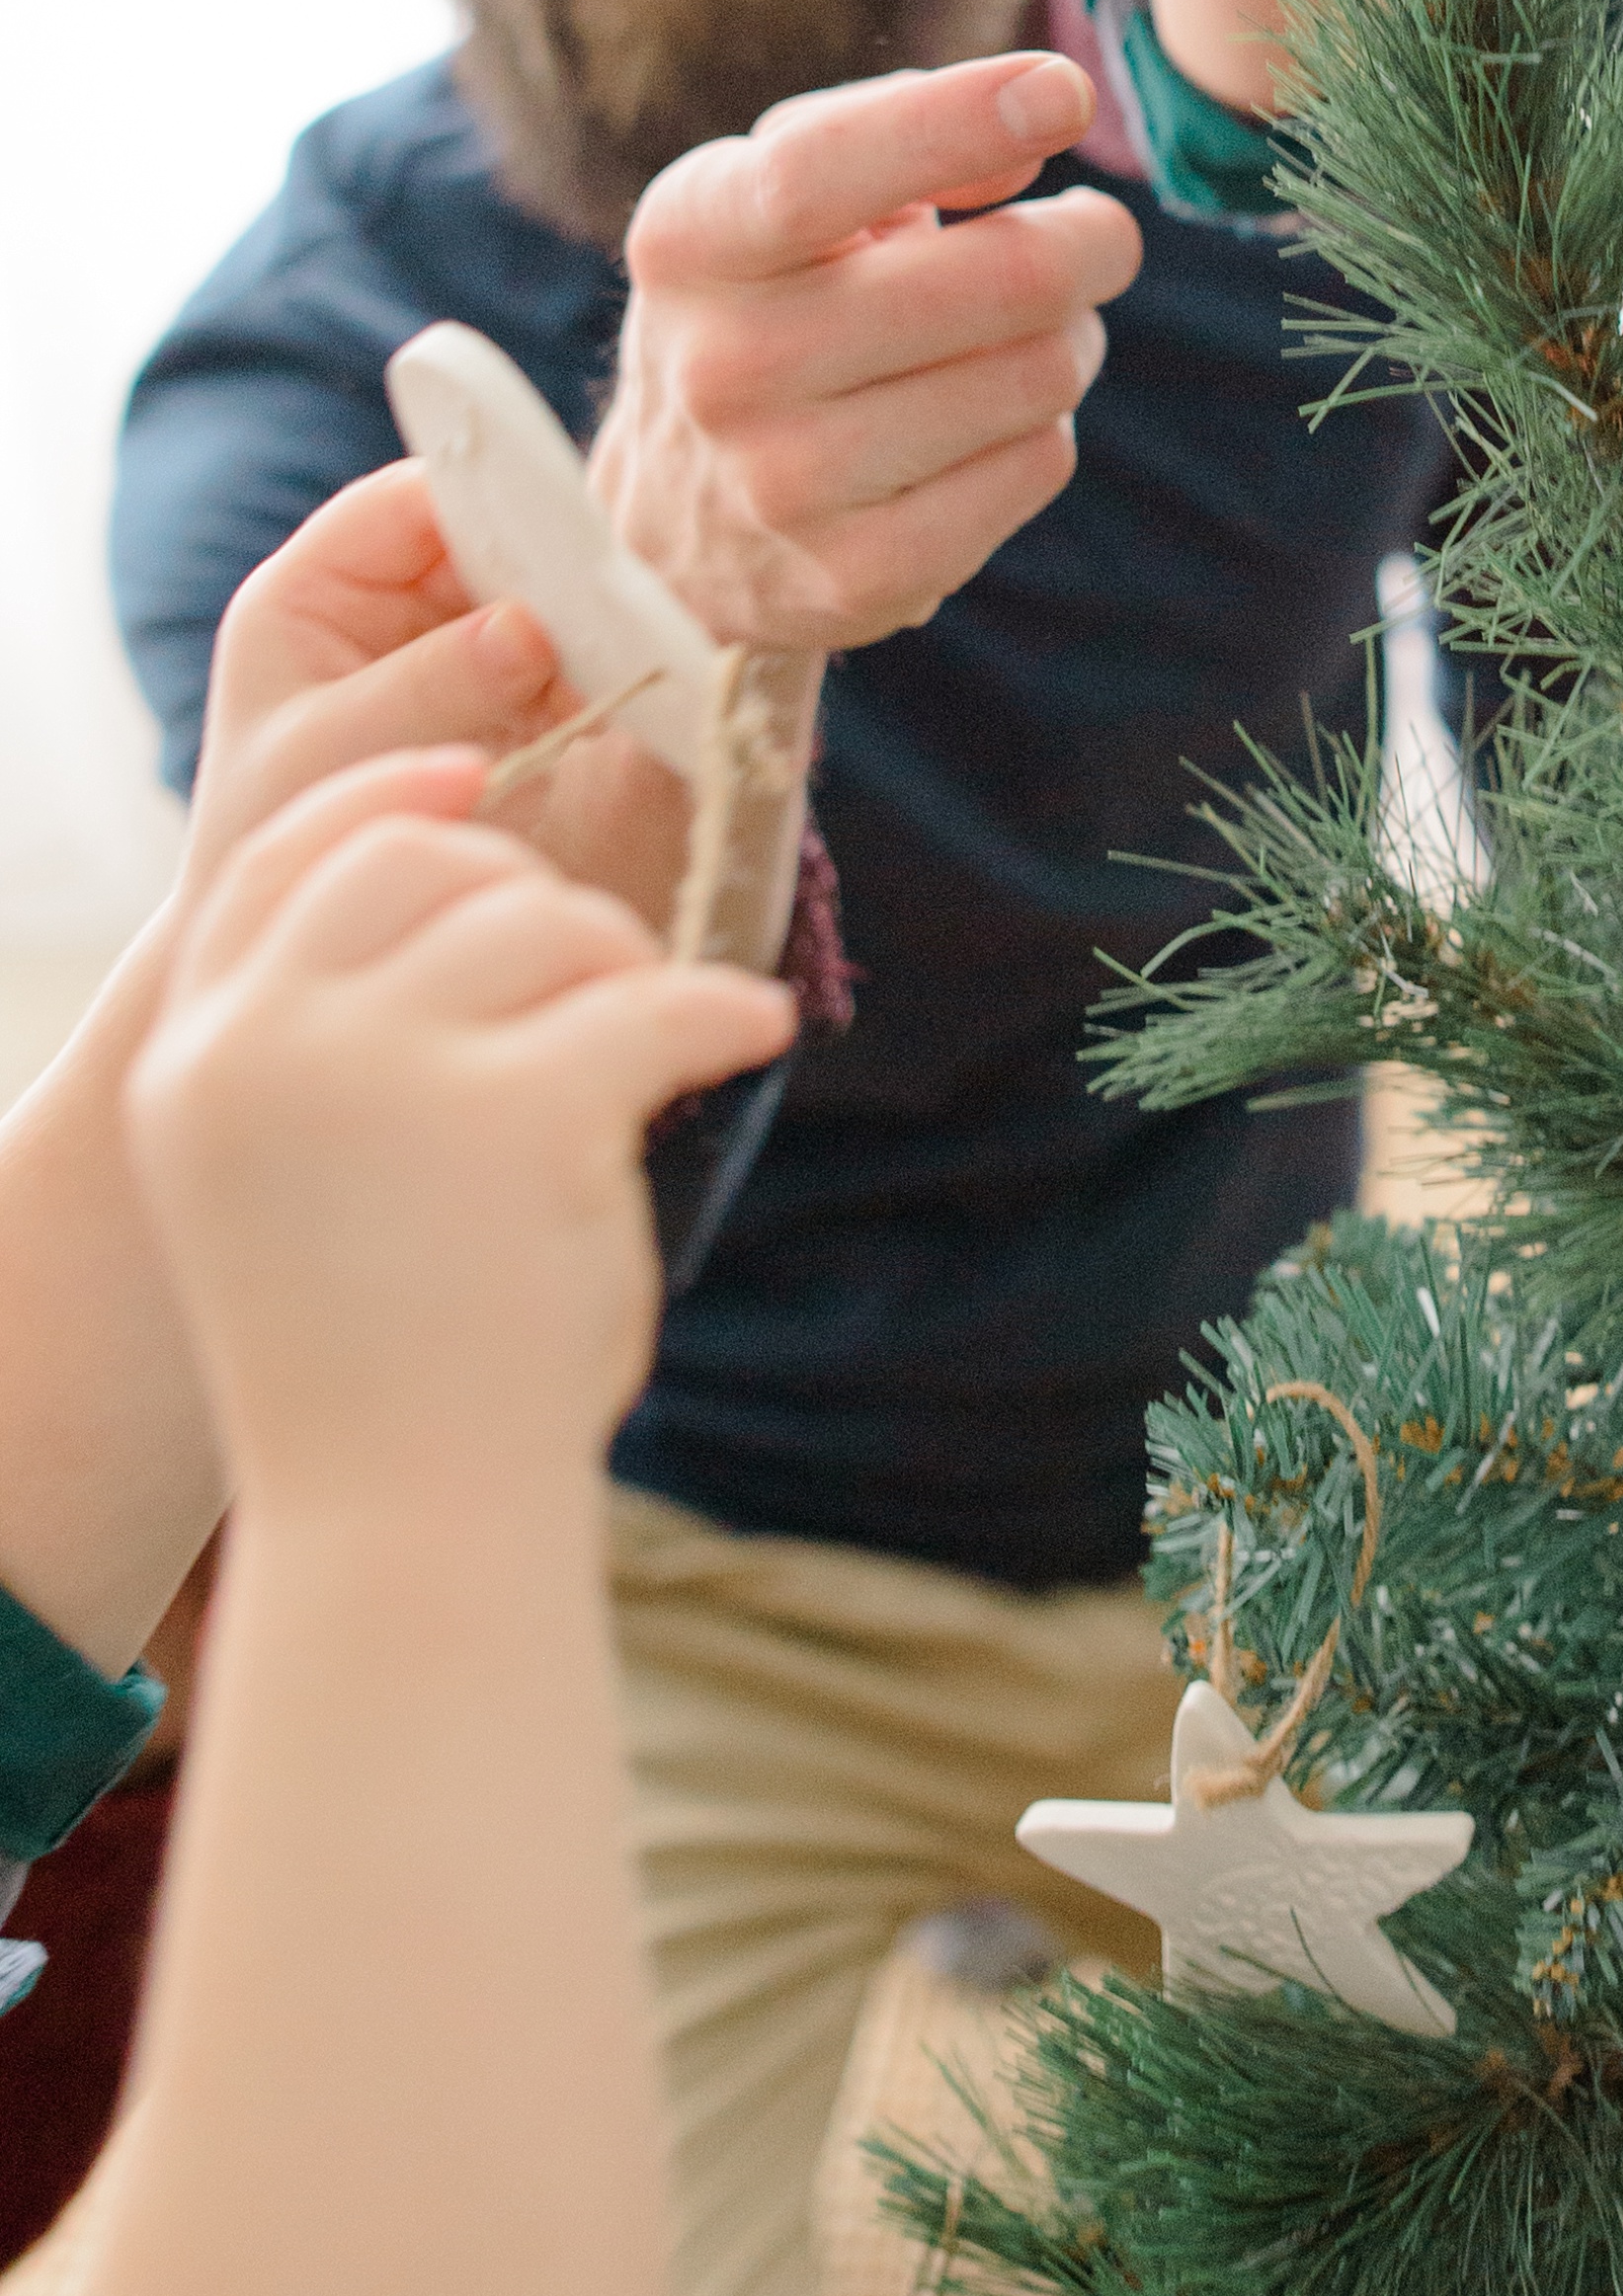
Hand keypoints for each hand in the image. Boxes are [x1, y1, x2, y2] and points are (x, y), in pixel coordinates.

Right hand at [128, 752, 797, 1515]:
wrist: (405, 1523)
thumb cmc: (374, 1363)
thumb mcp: (292, 1181)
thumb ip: (326, 1043)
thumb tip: (458, 891)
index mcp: (197, 1061)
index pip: (283, 858)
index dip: (385, 795)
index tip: (471, 772)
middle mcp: (263, 1048)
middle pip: (421, 863)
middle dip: (527, 897)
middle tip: (603, 971)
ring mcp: (380, 1072)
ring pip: (542, 919)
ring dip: (622, 965)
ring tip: (650, 1046)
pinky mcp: (516, 1111)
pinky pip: (652, 1000)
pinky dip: (718, 1011)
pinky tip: (752, 1032)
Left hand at [182, 460, 571, 908]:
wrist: (308, 946)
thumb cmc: (281, 835)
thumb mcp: (335, 750)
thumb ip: (429, 681)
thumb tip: (530, 623)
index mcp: (310, 592)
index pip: (407, 502)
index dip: (481, 500)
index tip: (555, 530)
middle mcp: (381, 606)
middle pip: (484, 544)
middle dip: (542, 572)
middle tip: (598, 607)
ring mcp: (445, 651)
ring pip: (532, 602)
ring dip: (575, 631)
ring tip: (604, 667)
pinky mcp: (499, 699)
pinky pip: (560, 663)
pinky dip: (588, 680)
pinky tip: (601, 707)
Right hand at [593, 50, 1144, 649]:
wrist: (677, 525)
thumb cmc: (765, 304)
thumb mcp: (776, 189)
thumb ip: (895, 126)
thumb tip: (1029, 139)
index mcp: (692, 241)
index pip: (821, 171)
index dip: (958, 122)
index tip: (1064, 91)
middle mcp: (724, 366)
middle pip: (999, 279)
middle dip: (1087, 243)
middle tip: (1091, 238)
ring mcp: (787, 486)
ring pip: (1040, 375)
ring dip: (1068, 340)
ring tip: (1018, 339)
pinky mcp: (859, 579)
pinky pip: (1040, 463)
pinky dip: (1043, 429)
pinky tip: (988, 427)